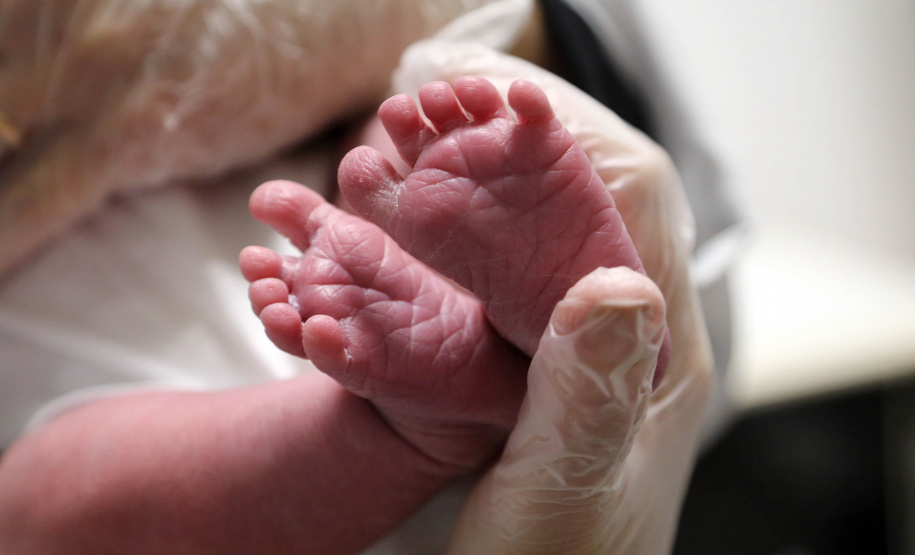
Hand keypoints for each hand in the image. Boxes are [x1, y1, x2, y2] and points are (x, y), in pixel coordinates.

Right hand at [392, 41, 713, 552]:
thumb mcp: (565, 492)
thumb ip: (587, 394)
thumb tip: (611, 280)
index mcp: (656, 359)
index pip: (635, 212)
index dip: (577, 145)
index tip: (502, 109)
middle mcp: (622, 340)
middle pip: (586, 206)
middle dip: (519, 149)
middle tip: (440, 114)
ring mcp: (573, 350)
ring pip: (536, 236)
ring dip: (482, 185)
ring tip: (413, 152)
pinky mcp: (529, 368)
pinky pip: (499, 279)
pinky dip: (455, 240)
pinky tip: (406, 227)